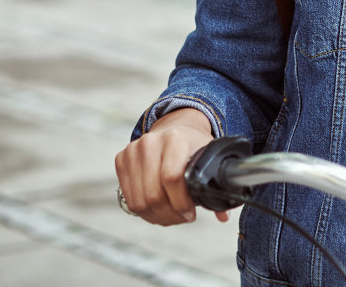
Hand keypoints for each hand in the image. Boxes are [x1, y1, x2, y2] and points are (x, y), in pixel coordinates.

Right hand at [114, 107, 228, 225]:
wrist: (174, 127)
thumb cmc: (194, 147)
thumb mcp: (209, 159)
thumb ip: (215, 186)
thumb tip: (223, 216)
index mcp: (176, 138)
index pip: (172, 178)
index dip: (181, 203)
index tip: (191, 213)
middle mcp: (151, 142)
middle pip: (153, 195)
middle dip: (170, 215)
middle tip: (182, 218)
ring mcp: (133, 150)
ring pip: (139, 201)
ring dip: (157, 217)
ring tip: (171, 217)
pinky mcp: (121, 159)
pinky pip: (129, 199)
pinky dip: (144, 212)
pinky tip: (158, 211)